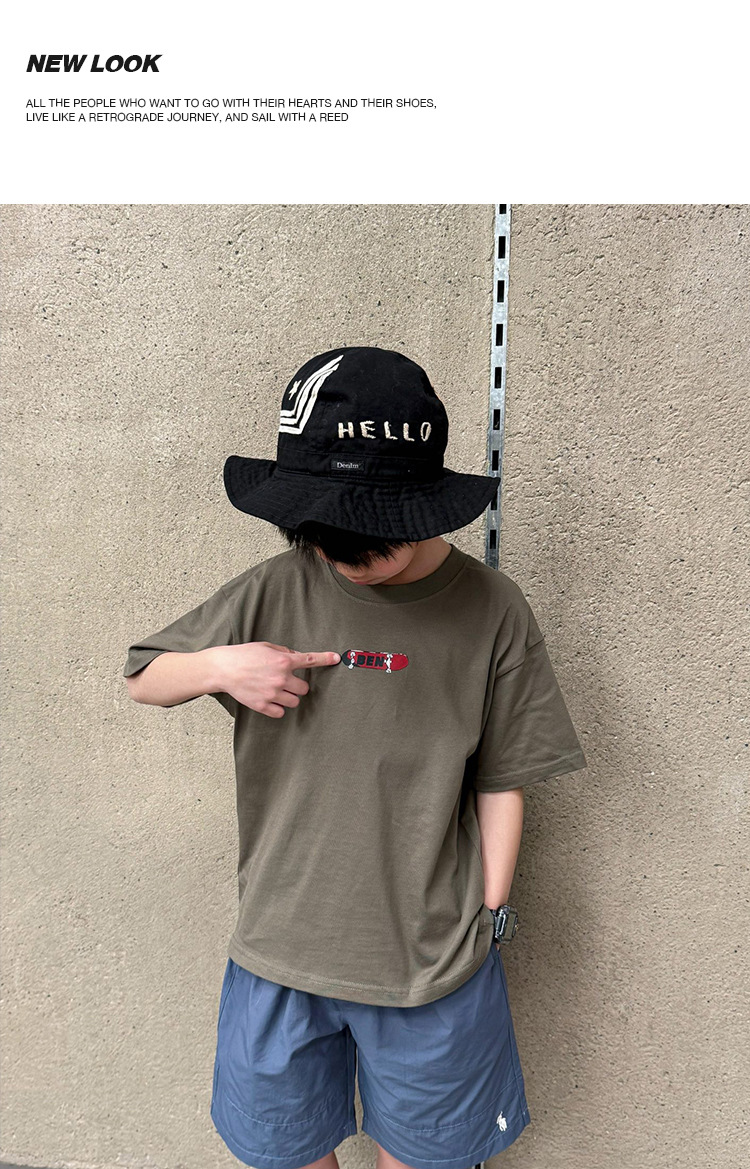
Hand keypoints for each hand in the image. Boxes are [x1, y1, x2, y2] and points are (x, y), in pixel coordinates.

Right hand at [210, 641, 339, 717]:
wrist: (223, 668)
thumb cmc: (243, 655)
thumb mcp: (266, 647)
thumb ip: (283, 652)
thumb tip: (295, 657)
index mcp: (283, 661)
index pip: (310, 660)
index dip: (325, 659)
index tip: (336, 658)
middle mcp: (281, 678)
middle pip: (304, 689)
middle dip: (297, 685)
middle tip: (286, 682)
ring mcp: (272, 693)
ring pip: (294, 702)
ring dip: (289, 697)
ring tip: (275, 691)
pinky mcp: (263, 706)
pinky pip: (280, 712)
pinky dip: (277, 708)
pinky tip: (269, 699)